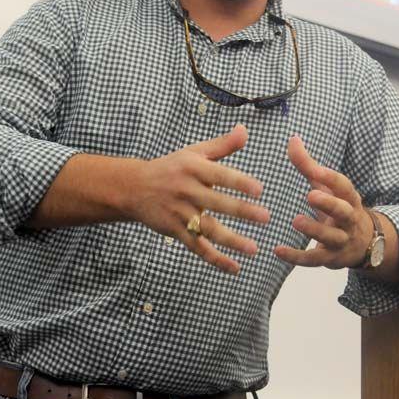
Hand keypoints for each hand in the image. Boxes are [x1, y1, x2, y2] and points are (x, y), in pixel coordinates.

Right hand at [127, 124, 269, 274]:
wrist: (133, 188)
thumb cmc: (171, 168)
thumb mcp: (194, 153)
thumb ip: (222, 146)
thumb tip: (245, 130)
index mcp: (193, 168)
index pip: (219, 175)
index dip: (239, 182)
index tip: (259, 190)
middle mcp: (185, 190)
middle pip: (216, 203)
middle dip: (241, 211)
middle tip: (265, 217)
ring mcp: (179, 212)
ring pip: (207, 229)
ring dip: (231, 240)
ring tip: (253, 249)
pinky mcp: (174, 231)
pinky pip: (197, 247)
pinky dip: (215, 259)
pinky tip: (235, 268)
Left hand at [274, 136, 371, 268]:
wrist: (364, 243)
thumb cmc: (339, 208)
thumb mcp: (327, 187)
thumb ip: (308, 166)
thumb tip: (292, 139)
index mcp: (349, 198)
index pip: (343, 186)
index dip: (331, 178)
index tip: (315, 169)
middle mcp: (349, 219)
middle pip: (343, 211)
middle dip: (329, 204)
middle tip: (311, 195)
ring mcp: (342, 240)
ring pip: (331, 237)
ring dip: (315, 230)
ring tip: (296, 221)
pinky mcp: (330, 259)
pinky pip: (314, 260)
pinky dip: (296, 257)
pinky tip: (278, 250)